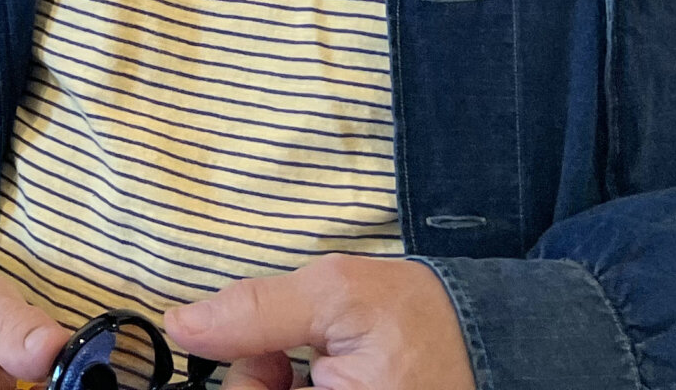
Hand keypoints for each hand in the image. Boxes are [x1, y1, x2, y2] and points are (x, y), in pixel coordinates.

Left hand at [163, 254, 472, 389]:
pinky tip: (335, 381)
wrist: (492, 343)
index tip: (268, 356)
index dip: (243, 382)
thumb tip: (182, 324)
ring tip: (325, 368)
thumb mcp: (337, 294)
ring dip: (286, 389)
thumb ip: (256, 312)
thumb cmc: (422, 318)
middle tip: (298, 359)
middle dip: (261, 385)